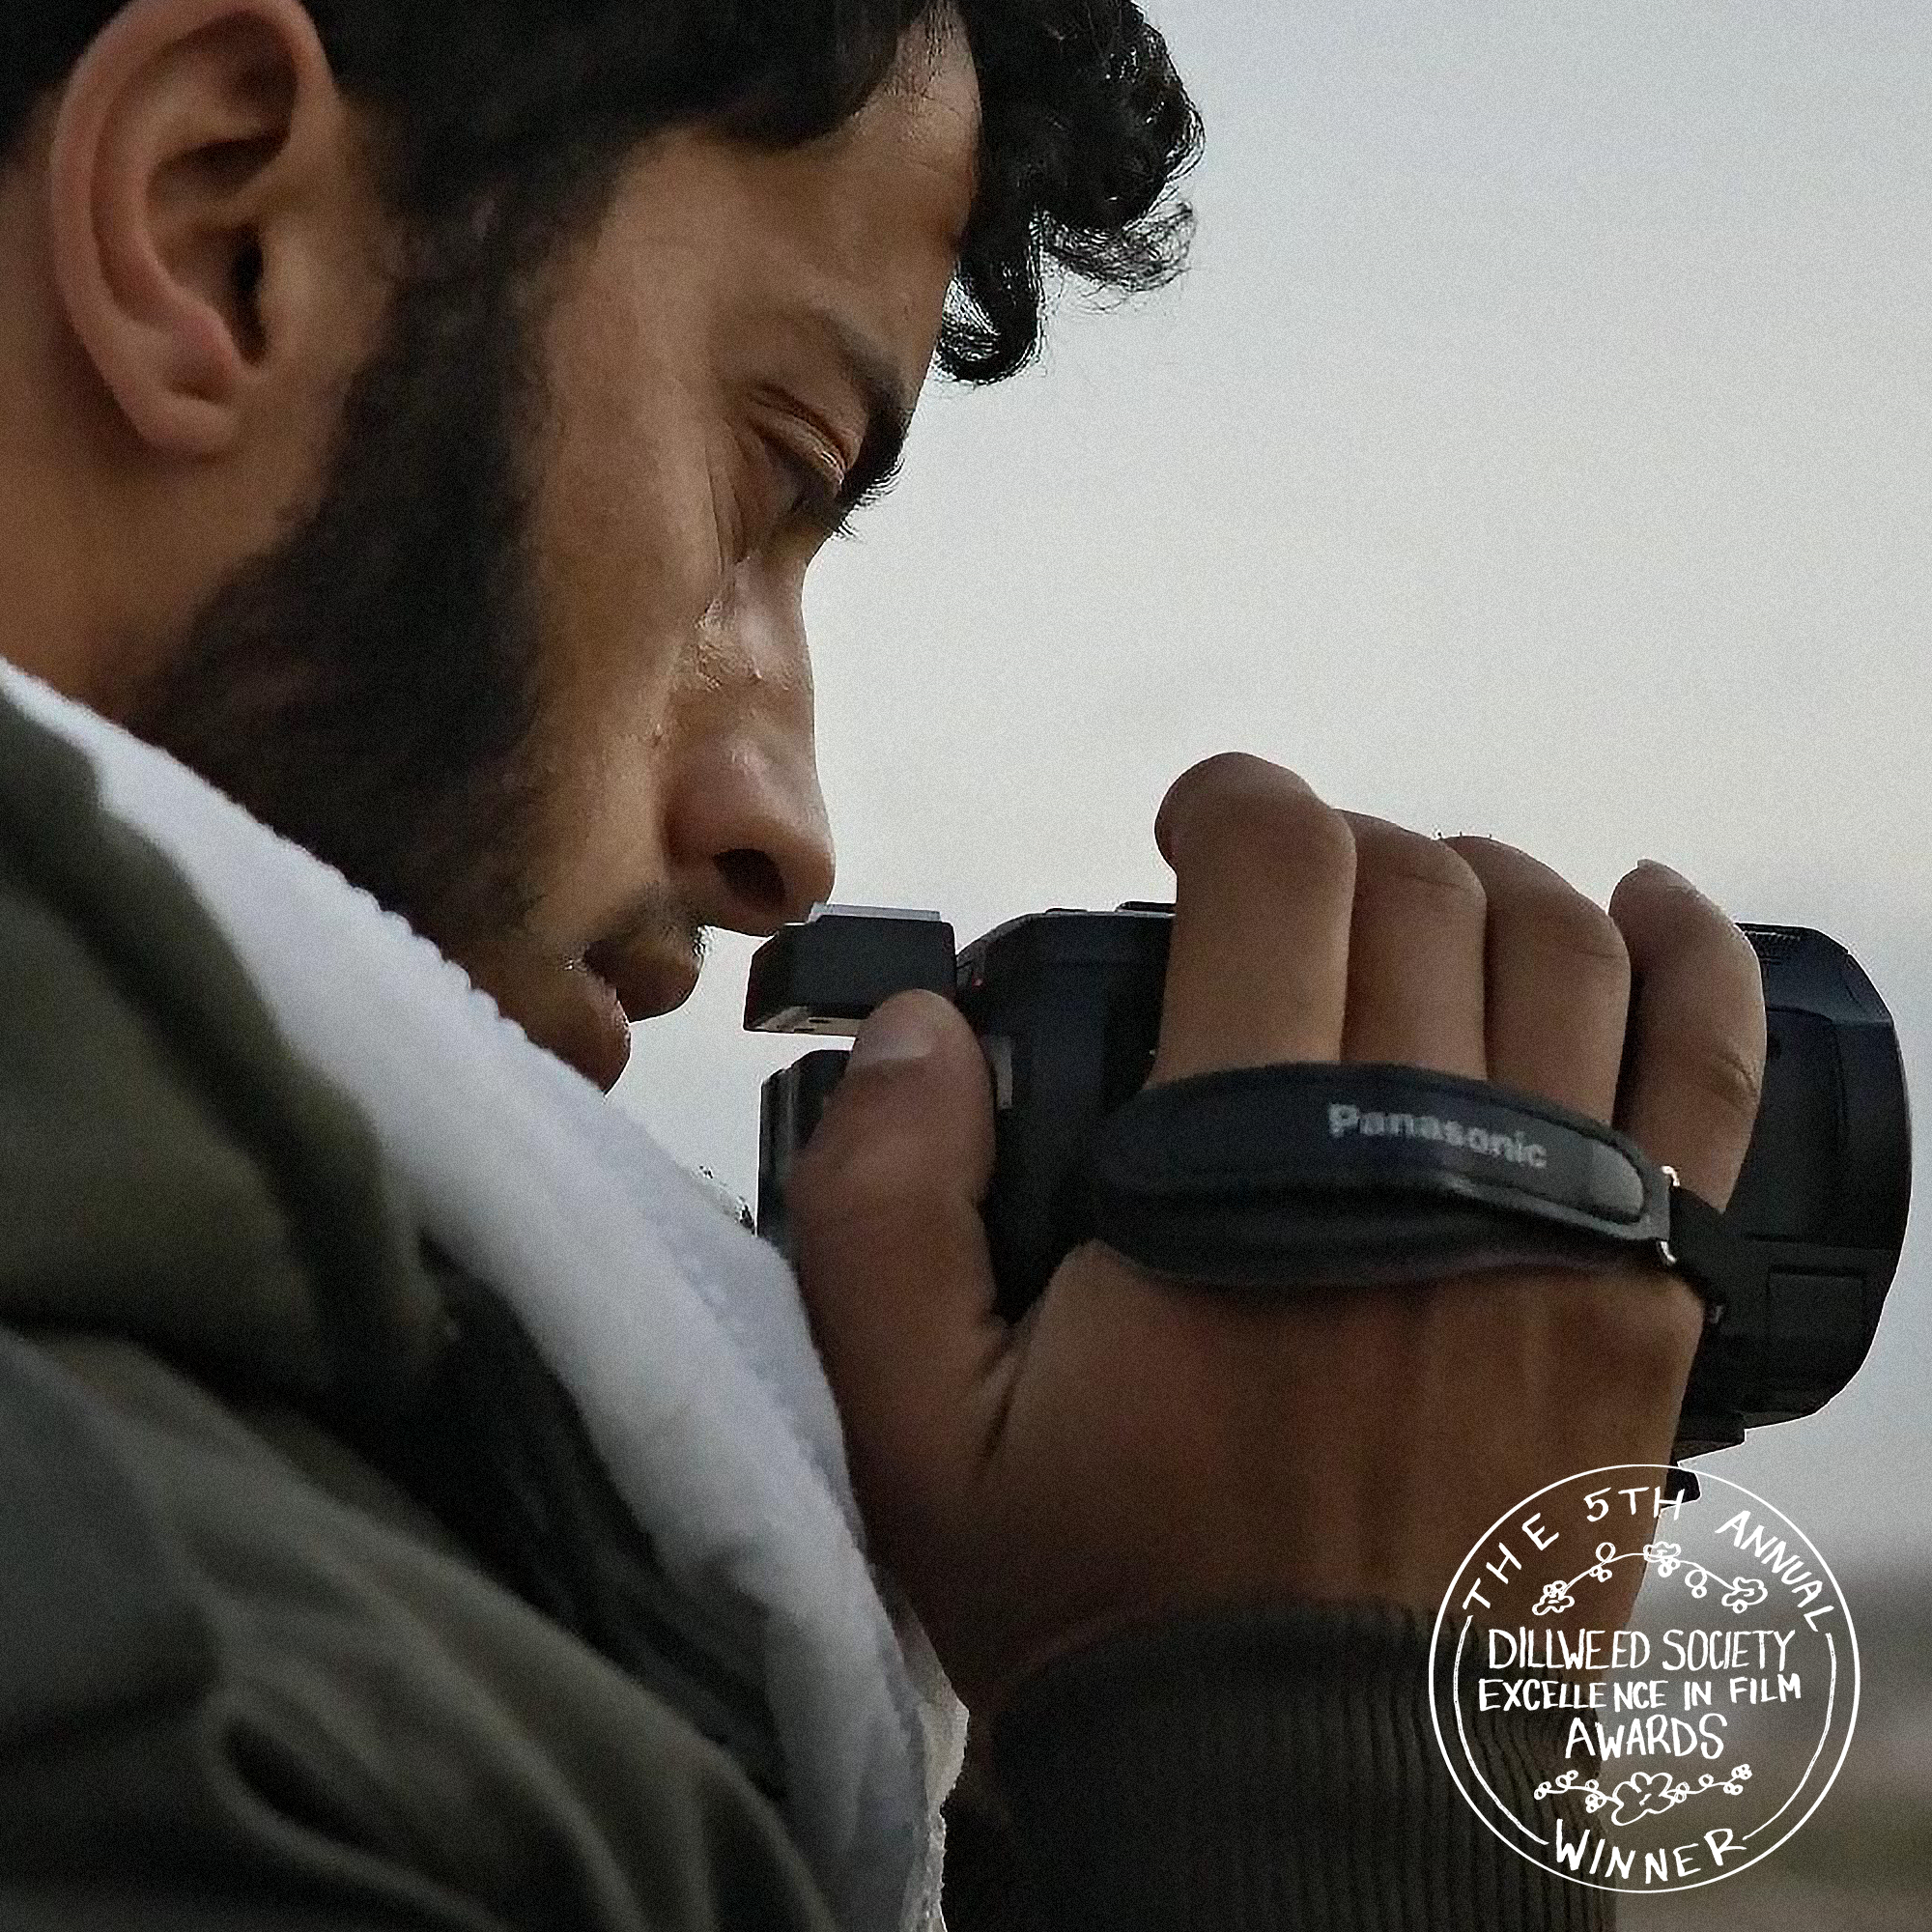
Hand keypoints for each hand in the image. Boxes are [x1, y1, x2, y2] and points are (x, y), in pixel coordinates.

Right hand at [787, 753, 1767, 1717]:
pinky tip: (1643, 906)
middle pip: (1424, 892)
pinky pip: (1712, 1078)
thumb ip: (885, 1208)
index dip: (1236, 805)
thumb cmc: (1108, 1598)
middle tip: (1272, 900)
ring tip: (1416, 899)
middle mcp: (1430, 1175)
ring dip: (1485, 878)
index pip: (1285, 879)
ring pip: (1568, 947)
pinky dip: (1693, 961)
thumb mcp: (917, 1430)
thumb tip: (923, 1027)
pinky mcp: (1648, 1303)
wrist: (1302, 1790)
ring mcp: (1566, 1233)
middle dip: (1339, 848)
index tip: (1193, 828)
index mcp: (1248, 1178)